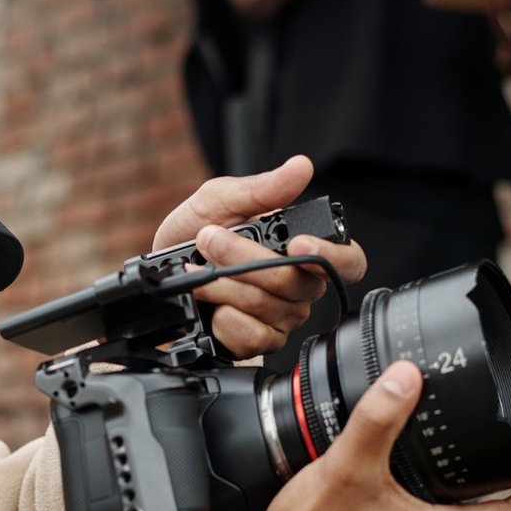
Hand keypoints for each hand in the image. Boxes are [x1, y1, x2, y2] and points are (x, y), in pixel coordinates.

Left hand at [153, 155, 366, 358]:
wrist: (161, 269)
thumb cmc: (194, 231)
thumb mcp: (220, 199)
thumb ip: (262, 189)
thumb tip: (301, 167)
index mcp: (304, 248)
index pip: (349, 261)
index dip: (332, 256)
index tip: (296, 243)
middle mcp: (301, 286)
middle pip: (294, 283)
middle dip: (243, 259)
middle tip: (208, 240)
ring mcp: (282, 317)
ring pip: (267, 307)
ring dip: (222, 285)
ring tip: (197, 267)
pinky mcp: (260, 342)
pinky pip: (253, 336)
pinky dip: (224, 318)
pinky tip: (210, 305)